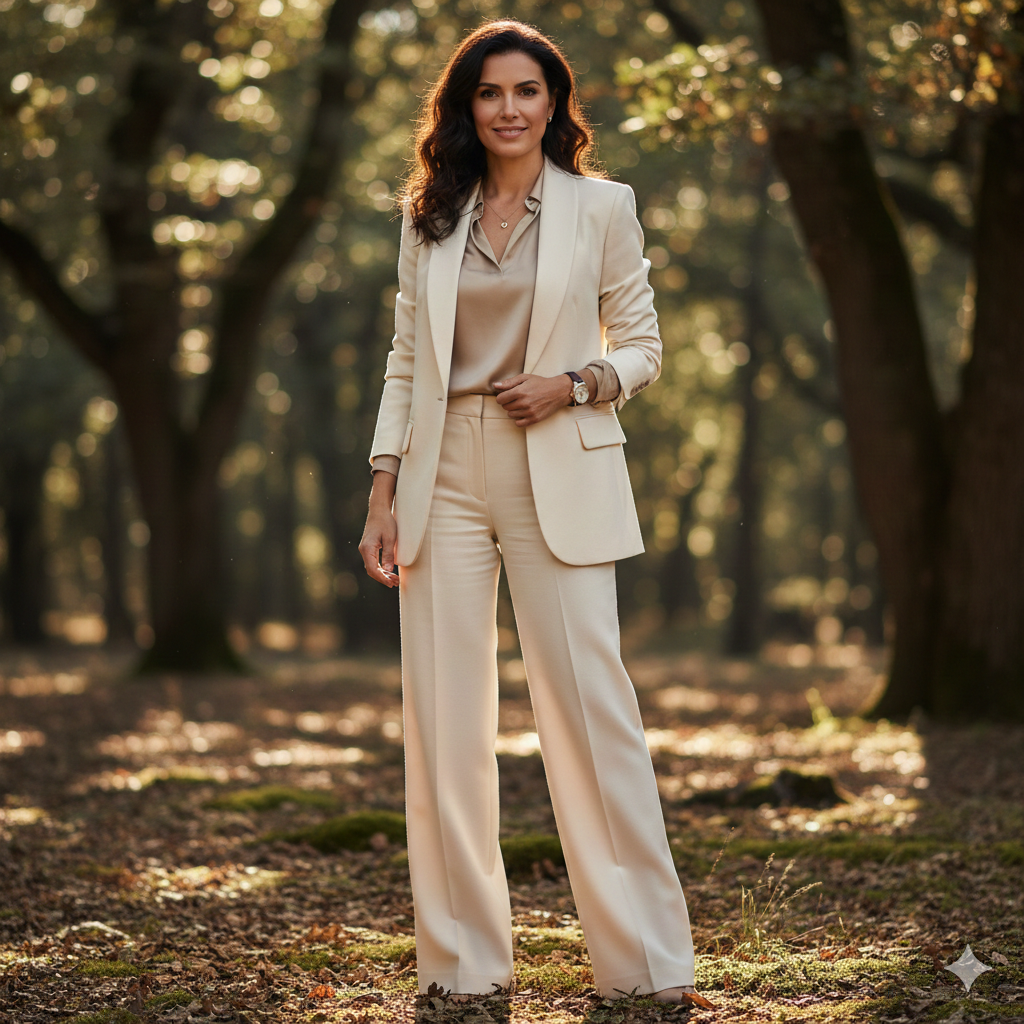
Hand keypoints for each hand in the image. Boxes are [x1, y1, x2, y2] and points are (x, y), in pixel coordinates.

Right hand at [358, 471, 398, 587]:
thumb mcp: (391, 538)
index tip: (391, 583)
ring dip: (382, 574)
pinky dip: (381, 568)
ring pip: (372, 567)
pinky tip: (389, 571)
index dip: (382, 578)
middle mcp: (363, 550)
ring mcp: (365, 549)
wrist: (379, 510)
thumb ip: (388, 554)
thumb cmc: (386, 522)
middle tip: (396, 583)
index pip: (372, 569)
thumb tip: (388, 569)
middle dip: (383, 578)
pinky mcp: (368, 548)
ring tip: (394, 580)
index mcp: (367, 548)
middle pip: (371, 570)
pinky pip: (373, 561)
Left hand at [493, 373, 572, 425]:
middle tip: (516, 398)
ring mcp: (529, 412)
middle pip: (505, 407)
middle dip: (508, 402)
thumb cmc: (541, 383)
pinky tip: (523, 412)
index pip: (500, 399)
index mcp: (520, 391)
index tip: (506, 395)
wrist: (558, 391)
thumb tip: (495, 386)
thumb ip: (509, 382)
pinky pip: (519, 423)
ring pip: (511, 415)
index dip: (501, 397)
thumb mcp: (525, 378)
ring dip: (513, 410)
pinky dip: (518, 419)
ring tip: (521, 404)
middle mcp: (524, 403)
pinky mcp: (534, 419)